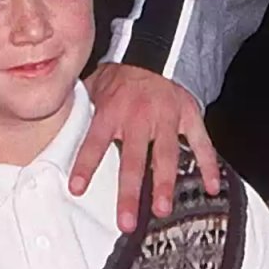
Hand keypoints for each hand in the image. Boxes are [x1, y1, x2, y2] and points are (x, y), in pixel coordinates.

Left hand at [73, 64, 217, 232]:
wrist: (157, 48)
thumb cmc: (122, 73)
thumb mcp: (96, 85)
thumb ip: (82, 108)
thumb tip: (56, 125)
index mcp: (112, 111)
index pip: (95, 142)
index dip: (85, 165)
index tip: (77, 188)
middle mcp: (139, 117)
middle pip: (133, 160)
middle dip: (129, 192)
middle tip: (126, 221)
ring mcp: (167, 117)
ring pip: (167, 155)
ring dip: (164, 184)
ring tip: (162, 209)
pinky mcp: (189, 115)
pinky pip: (202, 142)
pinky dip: (209, 165)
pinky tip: (212, 186)